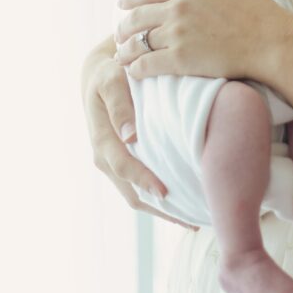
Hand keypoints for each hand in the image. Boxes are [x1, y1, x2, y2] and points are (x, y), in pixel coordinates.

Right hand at [81, 39, 196, 229]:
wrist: (100, 73)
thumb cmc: (109, 73)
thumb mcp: (110, 79)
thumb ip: (119, 103)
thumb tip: (129, 136)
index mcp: (102, 140)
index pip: (124, 167)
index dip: (144, 181)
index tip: (167, 191)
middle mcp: (105, 159)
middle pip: (132, 194)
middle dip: (160, 209)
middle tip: (191, 218)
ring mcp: (113, 165)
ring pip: (136, 198)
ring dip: (162, 211)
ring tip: (192, 219)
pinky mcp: (124, 163)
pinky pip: (139, 189)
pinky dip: (159, 201)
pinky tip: (183, 205)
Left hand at [114, 0, 287, 81]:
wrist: (270, 41)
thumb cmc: (259, 10)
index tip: (121, 3)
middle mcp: (177, 9)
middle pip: (137, 17)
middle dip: (123, 26)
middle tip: (119, 34)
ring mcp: (177, 34)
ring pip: (138, 42)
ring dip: (126, 50)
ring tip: (122, 56)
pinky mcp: (180, 60)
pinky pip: (147, 64)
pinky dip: (136, 68)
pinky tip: (134, 71)